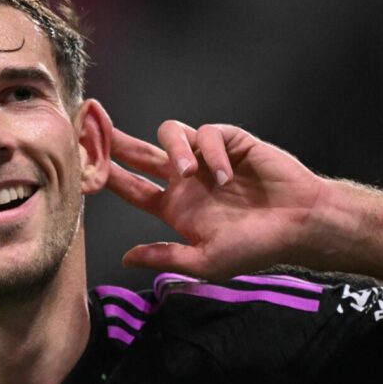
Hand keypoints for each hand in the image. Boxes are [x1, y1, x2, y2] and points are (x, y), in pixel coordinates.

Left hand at [105, 121, 326, 278]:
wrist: (300, 223)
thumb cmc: (257, 248)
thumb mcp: (206, 261)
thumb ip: (166, 256)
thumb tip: (125, 258)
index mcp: (176, 208)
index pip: (132, 188)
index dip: (108, 176)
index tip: (83, 164)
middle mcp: (187, 180)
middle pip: (140, 152)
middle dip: (117, 139)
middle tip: (94, 122)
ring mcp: (207, 159)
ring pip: (170, 135)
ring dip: (174, 149)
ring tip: (189, 172)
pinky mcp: (230, 142)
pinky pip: (207, 132)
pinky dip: (211, 150)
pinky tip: (227, 173)